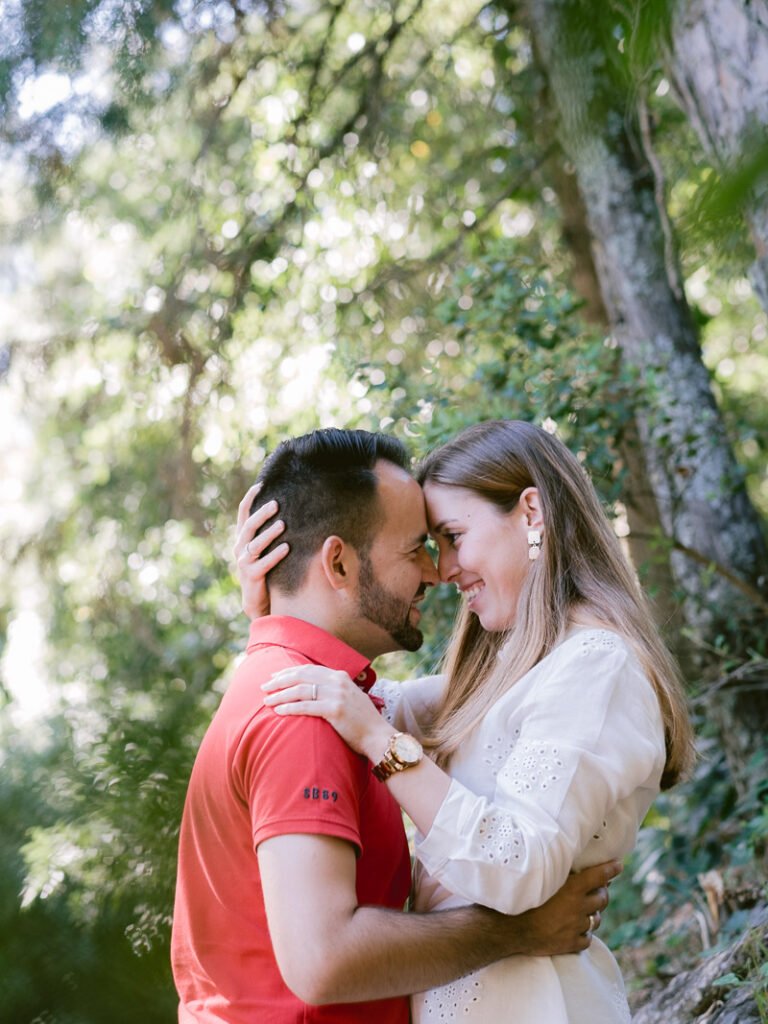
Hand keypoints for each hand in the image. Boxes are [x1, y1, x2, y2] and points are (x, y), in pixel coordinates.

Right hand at [233, 483, 288, 618]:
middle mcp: (240, 548)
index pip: (243, 514)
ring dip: (269, 533)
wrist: (257, 601)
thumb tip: (290, 509)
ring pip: (255, 544)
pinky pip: (263, 564)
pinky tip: (287, 548)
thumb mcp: (265, 548)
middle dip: (262, 514)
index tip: (260, 485)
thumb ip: (270, 531)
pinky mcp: (251, 576)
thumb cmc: (267, 570)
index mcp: (242, 538)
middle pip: (249, 526)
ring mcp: (244, 563)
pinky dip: (275, 555)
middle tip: (276, 503)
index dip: (250, 499)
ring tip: (283, 524)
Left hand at [262, 664, 391, 760]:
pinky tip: (278, 711)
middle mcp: (337, 681)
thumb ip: (333, 690)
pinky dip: (289, 708)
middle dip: (280, 681)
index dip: (289, 672)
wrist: (377, 735)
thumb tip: (312, 691)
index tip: (275, 677)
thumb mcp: (349, 697)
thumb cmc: (362, 721)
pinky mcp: (335, 709)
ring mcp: (336, 694)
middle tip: (264, 687)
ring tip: (266, 701)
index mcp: (340, 676)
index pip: (308, 669)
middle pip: (301, 676)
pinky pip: (305, 706)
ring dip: (280, 695)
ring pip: (300, 690)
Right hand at [503, 859, 620, 955]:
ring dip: (593, 913)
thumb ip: (558, 871)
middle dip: (602, 892)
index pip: (599, 876)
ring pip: (596, 919)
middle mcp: (578, 907)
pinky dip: (584, 932)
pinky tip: (576, 928)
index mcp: (573, 888)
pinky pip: (587, 938)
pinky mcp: (571, 944)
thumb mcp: (542, 878)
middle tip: (598, 888)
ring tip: (584, 909)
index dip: (611, 869)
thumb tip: (567, 860)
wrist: (510, 928)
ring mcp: (576, 927)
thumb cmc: (523, 897)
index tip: (619, 865)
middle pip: (602, 899)